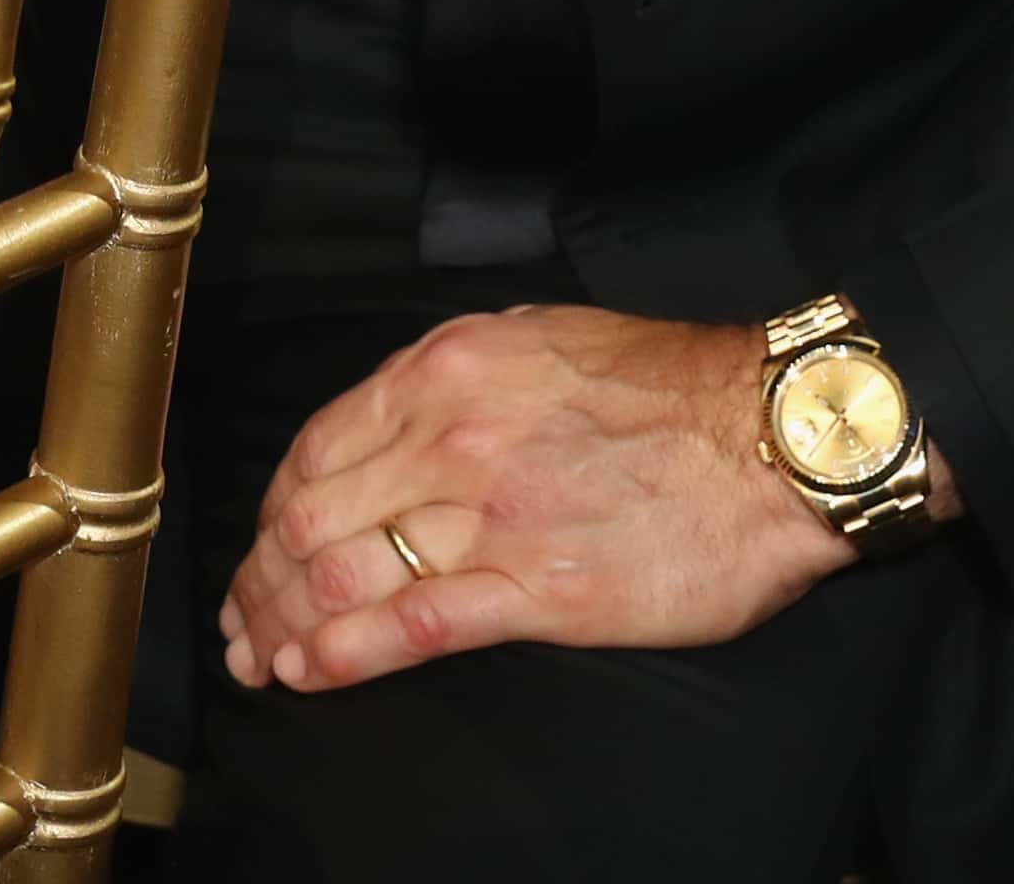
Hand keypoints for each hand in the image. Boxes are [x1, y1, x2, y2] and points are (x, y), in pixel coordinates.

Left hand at [215, 307, 890, 690]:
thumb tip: (402, 415)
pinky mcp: (538, 590)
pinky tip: (311, 674)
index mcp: (444, 373)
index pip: (314, 448)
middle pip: (310, 518)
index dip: (269, 510)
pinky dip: (345, 656)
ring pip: (343, 576)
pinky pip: (412, 626)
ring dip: (284, 625)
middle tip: (241, 622)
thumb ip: (461, 380)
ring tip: (264, 660)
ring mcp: (489, 516)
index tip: (256, 547)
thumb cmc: (671, 388)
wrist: (772, 439)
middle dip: (259, 578)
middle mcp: (448, 439)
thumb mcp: (540, 338)